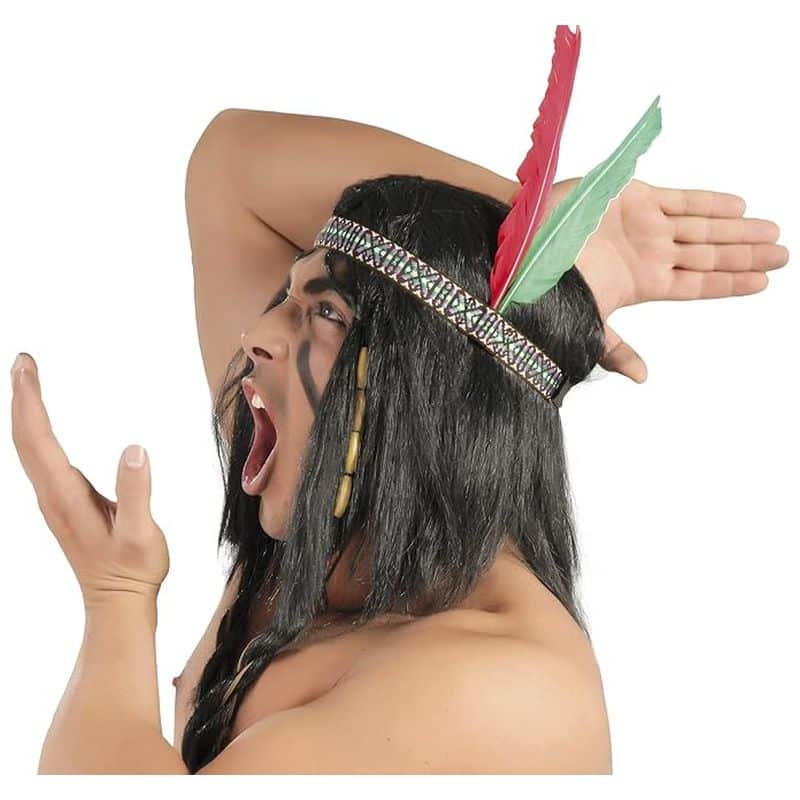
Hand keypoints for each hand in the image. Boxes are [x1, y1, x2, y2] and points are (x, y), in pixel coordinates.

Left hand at [10, 353, 168, 606]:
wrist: (117, 603)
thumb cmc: (132, 570)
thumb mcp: (140, 534)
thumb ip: (136, 492)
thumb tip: (136, 448)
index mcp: (66, 495)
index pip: (38, 438)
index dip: (29, 400)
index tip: (25, 367)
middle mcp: (52, 494)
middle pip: (25, 438)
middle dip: (20, 396)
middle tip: (22, 360)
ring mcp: (54, 499)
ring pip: (28, 447)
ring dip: (24, 411)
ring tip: (27, 380)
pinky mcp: (63, 502)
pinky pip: (39, 457)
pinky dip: (34, 429)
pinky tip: (40, 422)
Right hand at [551, 177, 789, 381]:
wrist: (524, 242)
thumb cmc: (549, 283)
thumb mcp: (587, 321)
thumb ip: (616, 347)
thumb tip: (641, 378)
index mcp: (644, 284)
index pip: (699, 284)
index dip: (731, 282)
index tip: (763, 281)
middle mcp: (651, 255)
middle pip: (710, 254)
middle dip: (747, 253)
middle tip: (784, 253)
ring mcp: (646, 225)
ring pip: (703, 226)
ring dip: (738, 227)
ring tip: (772, 229)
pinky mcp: (635, 197)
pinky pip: (681, 199)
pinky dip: (709, 202)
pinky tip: (739, 206)